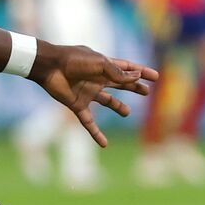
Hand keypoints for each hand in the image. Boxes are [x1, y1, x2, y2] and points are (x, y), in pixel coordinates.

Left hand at [30, 43, 159, 146]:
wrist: (49, 67)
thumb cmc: (74, 60)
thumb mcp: (100, 64)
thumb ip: (118, 72)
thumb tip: (136, 77)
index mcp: (103, 65)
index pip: (127, 68)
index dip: (141, 72)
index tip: (155, 76)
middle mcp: (97, 79)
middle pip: (120, 84)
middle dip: (133, 87)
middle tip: (146, 92)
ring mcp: (87, 92)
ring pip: (107, 102)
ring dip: (117, 107)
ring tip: (127, 113)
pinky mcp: (77, 105)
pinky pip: (89, 122)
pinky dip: (96, 134)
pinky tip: (104, 144)